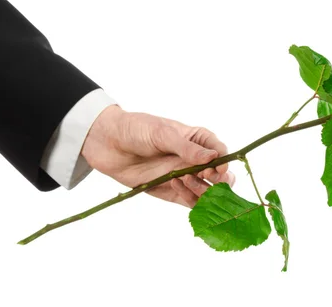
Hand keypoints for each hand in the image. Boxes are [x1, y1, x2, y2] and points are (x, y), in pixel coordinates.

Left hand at [81, 105, 234, 206]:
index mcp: (197, 139)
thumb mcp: (162, 134)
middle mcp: (194, 160)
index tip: (217, 166)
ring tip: (183, 179)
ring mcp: (184, 177)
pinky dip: (190, 200)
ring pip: (208, 191)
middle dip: (218, 179)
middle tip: (205, 176)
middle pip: (220, 176)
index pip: (220, 151)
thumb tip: (213, 157)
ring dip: (203, 190)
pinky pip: (190, 202)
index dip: (223, 161)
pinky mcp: (171, 192)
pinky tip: (176, 186)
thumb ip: (187, 148)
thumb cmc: (136, 129)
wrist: (107, 143)